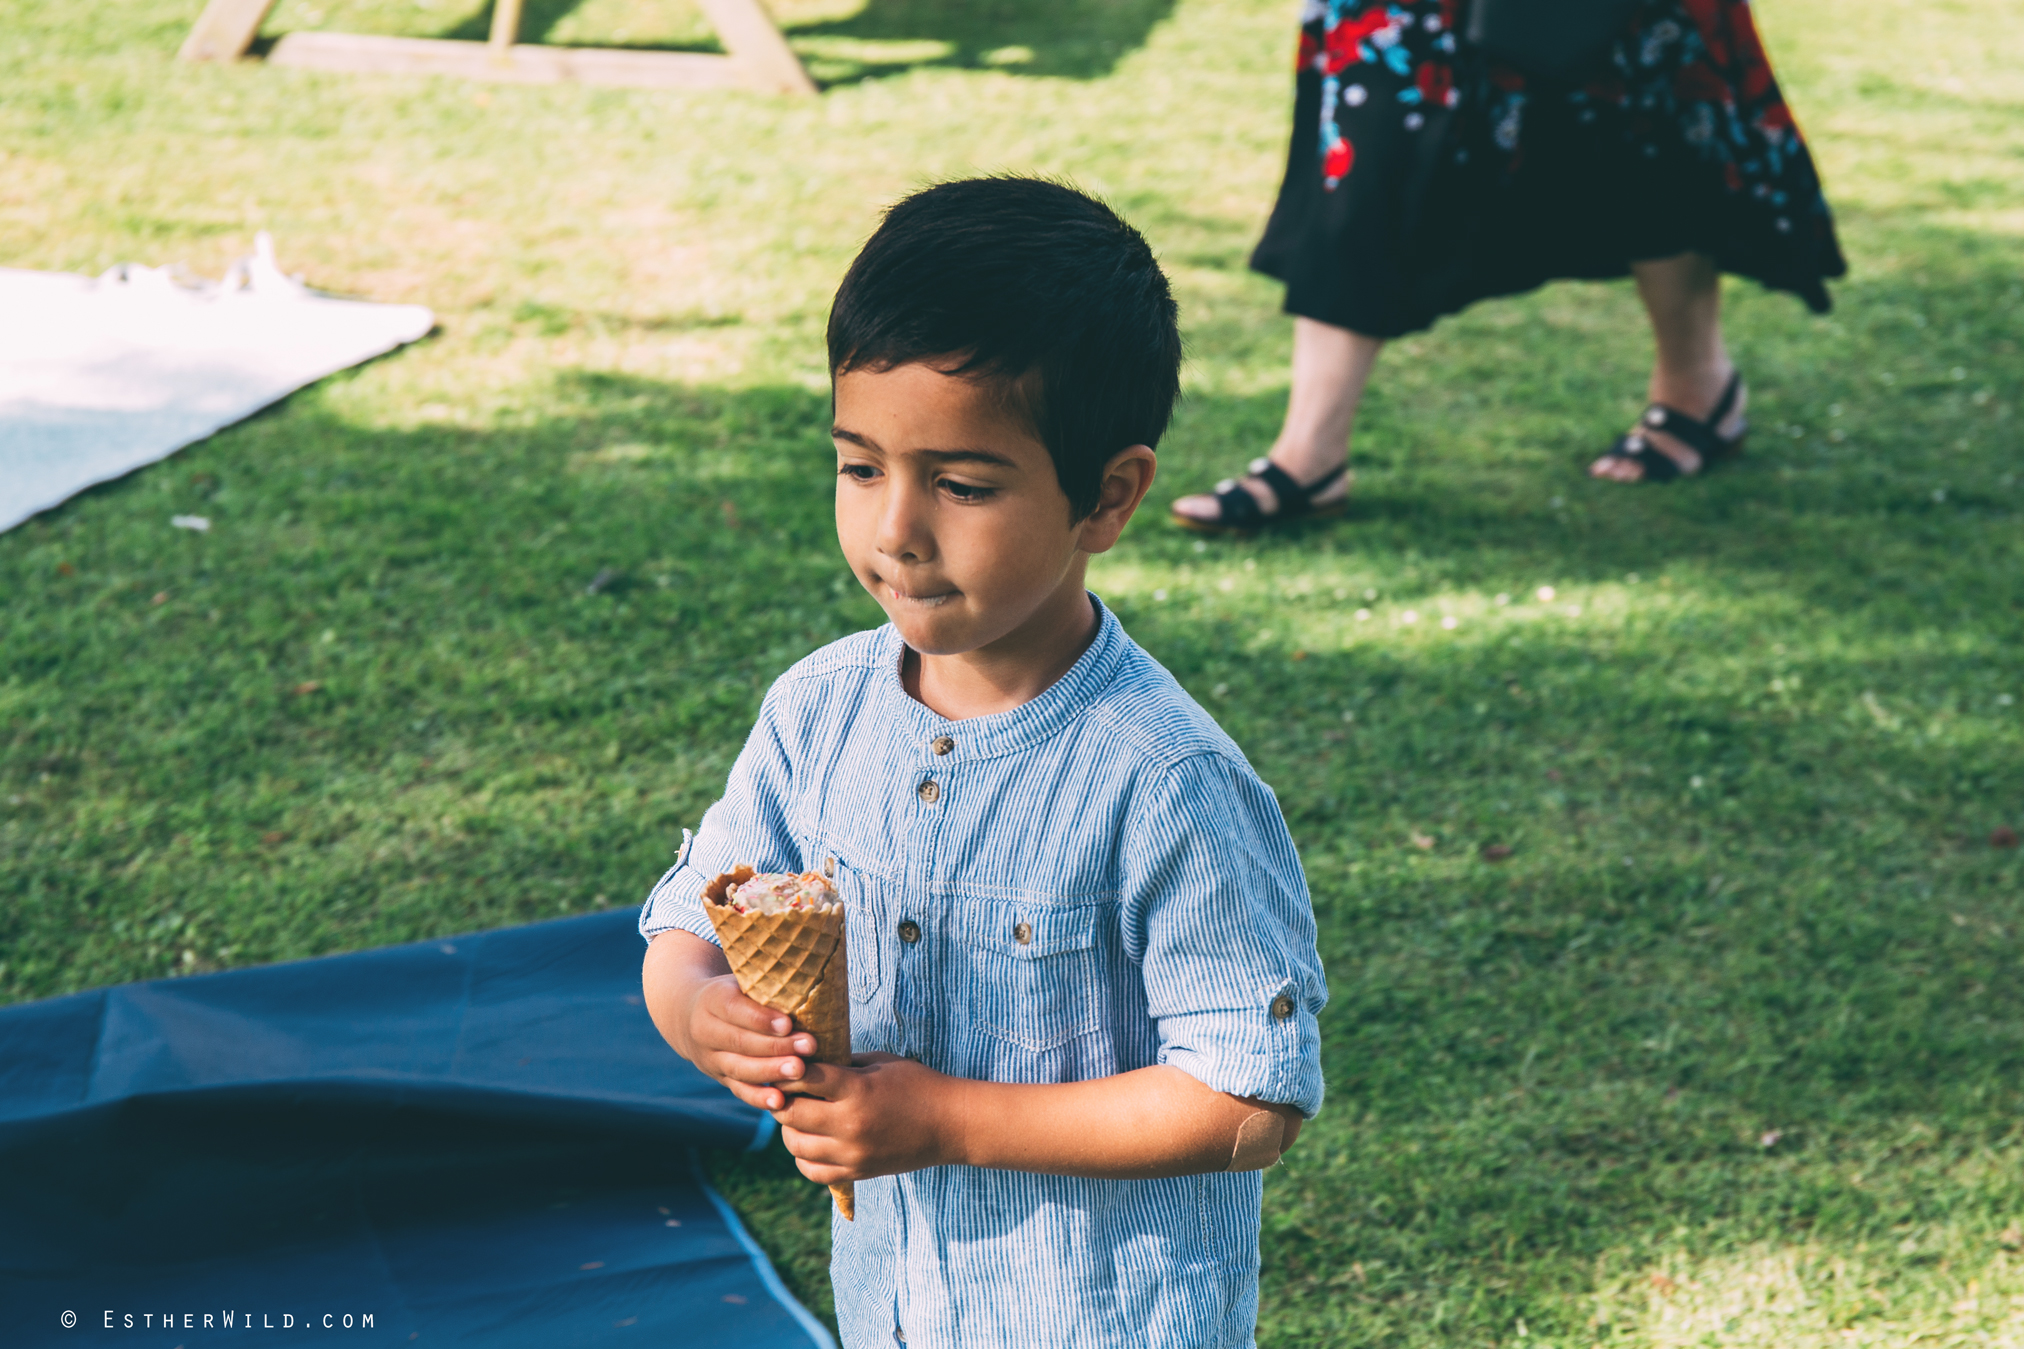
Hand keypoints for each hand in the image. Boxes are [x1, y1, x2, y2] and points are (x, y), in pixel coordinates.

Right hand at [676, 972, 818, 1111]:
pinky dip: (759, 1097)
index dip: (760, 1018)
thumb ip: (765, 984)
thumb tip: (805, 981)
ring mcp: (711, 1058)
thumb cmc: (734, 992)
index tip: (788, 1023)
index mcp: (712, 999)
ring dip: (771, 1071)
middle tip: (808, 1046)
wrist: (689, 1015)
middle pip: (740, 1041)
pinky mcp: (720, 1077)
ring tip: (800, 1071)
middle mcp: (705, 1031)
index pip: (734, 1009)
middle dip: (776, 1047)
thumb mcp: (741, 980)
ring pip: (740, 1068)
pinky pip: (739, 1090)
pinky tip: (780, 1101)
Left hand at [772, 1054, 963, 1184]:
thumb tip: (806, 1061)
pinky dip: (803, 1156)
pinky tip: (809, 1141)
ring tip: (797, 1116)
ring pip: (795, 1145)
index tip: (783, 1066)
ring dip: (789, 1128)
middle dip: (782, 1100)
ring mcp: (853, 1153)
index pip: (804, 1078)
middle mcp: (851, 1124)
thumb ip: (842, 1064)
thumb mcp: (880, 1063)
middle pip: (791, 1114)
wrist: (950, 1124)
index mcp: (857, 1090)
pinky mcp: (857, 1172)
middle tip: (783, 1091)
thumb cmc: (917, 1084)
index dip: (787, 1071)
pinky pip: (812, 1171)